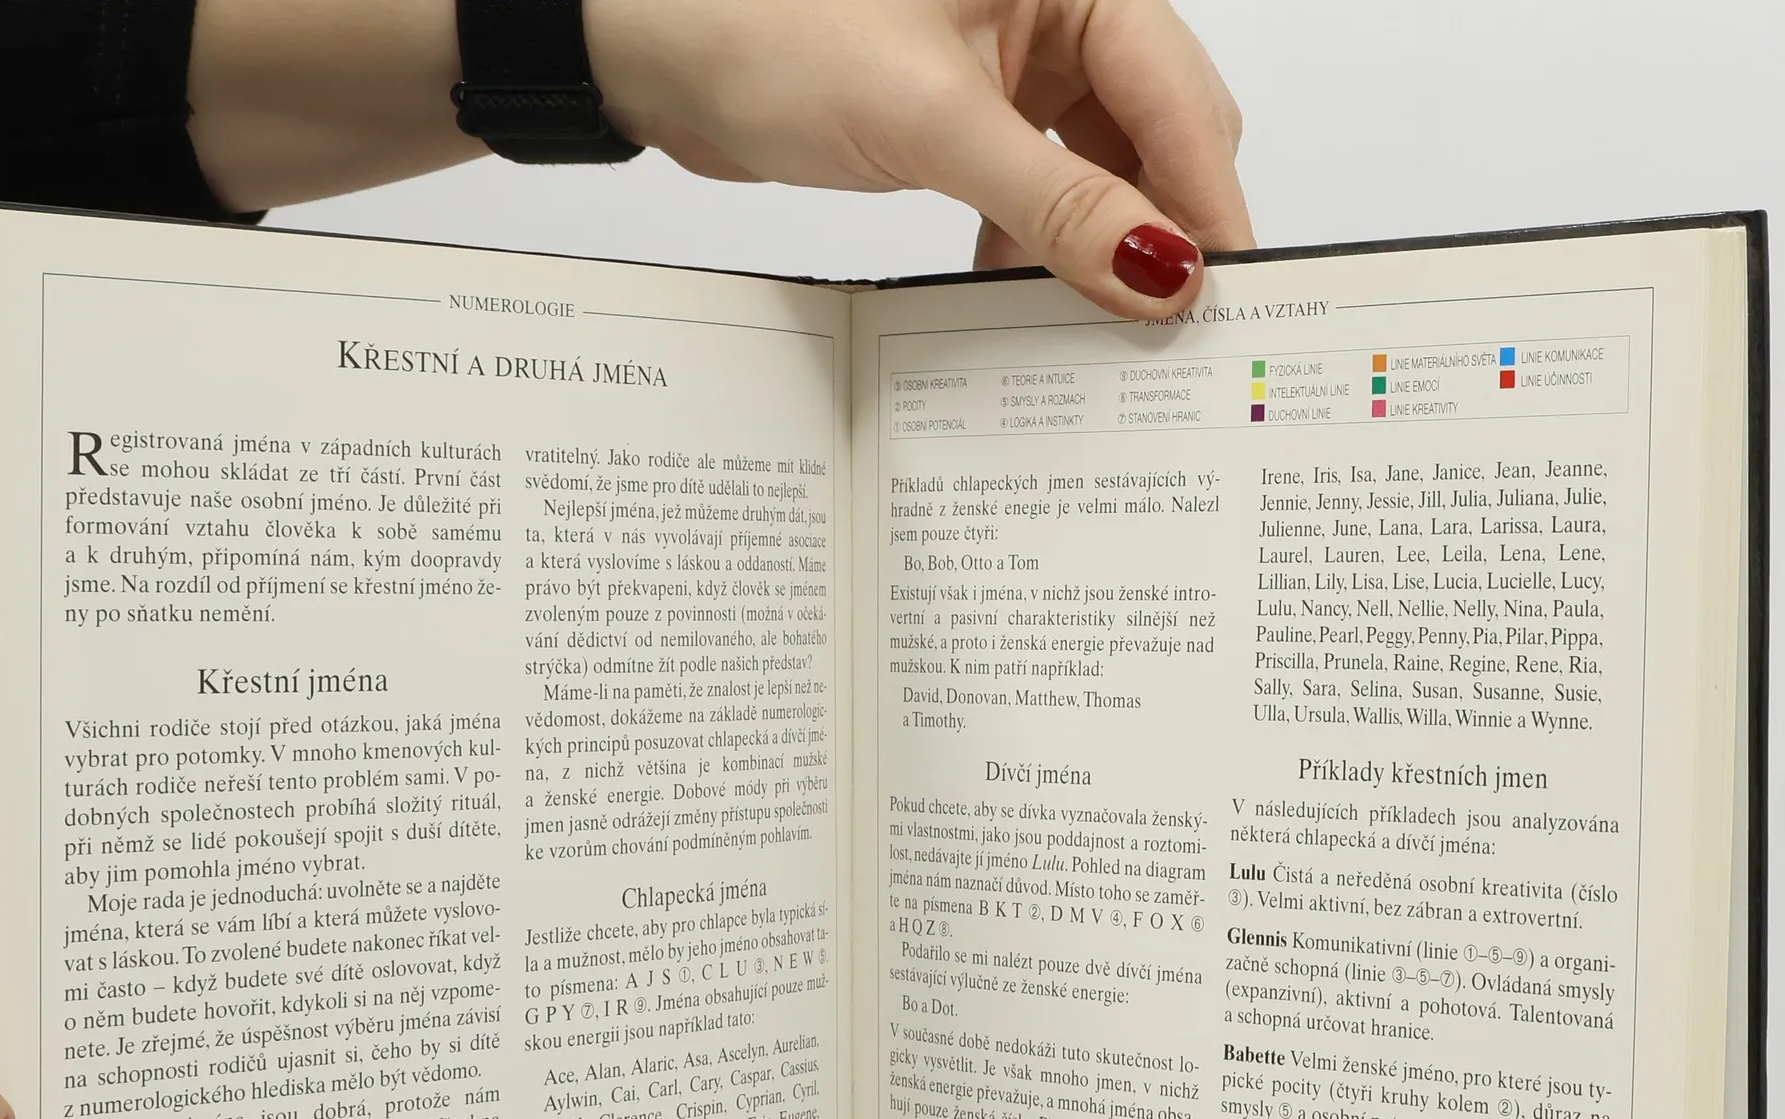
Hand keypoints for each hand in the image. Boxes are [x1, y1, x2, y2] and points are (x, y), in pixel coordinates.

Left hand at [586, 0, 1251, 315]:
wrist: (657, 46)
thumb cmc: (769, 27)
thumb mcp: (931, 121)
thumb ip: (1054, 200)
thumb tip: (1155, 270)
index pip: (1175, 89)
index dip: (1203, 196)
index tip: (1222, 292)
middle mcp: (1052, 7)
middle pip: (1152, 128)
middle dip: (1157, 224)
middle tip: (1165, 324)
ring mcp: (1010, 61)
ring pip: (1094, 166)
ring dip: (1091, 244)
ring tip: (1091, 325)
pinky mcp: (966, 112)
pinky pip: (1035, 184)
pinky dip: (1034, 241)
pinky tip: (1017, 292)